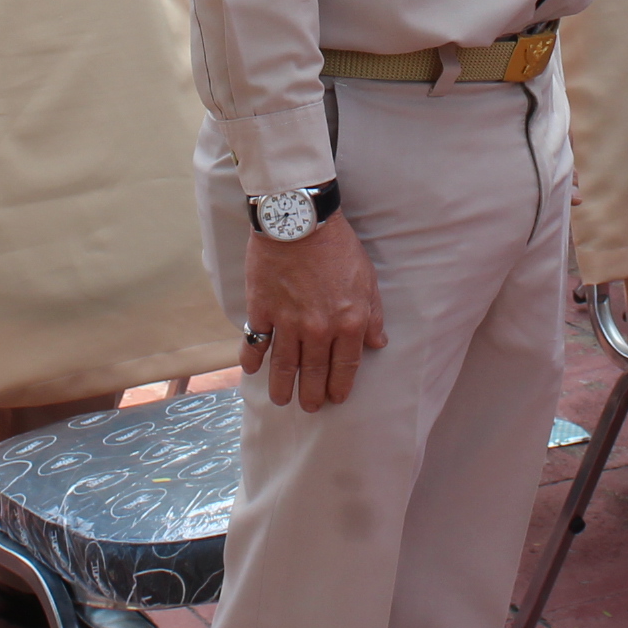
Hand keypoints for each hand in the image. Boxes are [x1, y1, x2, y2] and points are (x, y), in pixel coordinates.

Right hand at [243, 211, 383, 413]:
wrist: (299, 220)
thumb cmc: (337, 246)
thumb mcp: (367, 278)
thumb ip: (373, 314)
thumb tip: (377, 343)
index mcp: (349, 322)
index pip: (345, 367)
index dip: (340, 386)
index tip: (336, 398)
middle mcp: (319, 329)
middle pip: (314, 373)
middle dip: (312, 395)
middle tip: (309, 407)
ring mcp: (288, 322)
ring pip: (284, 366)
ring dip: (282, 387)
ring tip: (281, 400)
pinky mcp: (262, 310)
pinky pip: (256, 343)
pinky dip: (251, 358)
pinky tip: (250, 369)